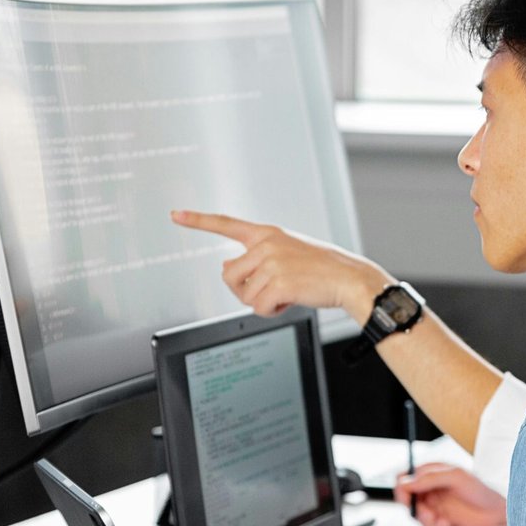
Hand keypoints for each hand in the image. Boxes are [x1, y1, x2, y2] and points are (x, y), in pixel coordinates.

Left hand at [169, 210, 391, 320]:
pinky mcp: (277, 282)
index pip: (226, 224)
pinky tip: (289, 301)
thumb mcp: (289, 253)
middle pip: (228, 275)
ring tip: (286, 293)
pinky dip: (271, 311)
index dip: (198, 220)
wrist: (349, 279)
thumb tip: (228, 270)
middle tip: (270, 290)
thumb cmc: (323, 269)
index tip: (175, 214)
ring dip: (262, 302)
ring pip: (243, 295)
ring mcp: (271, 262)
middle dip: (244, 289)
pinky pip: (257, 308)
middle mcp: (266, 244)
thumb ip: (258, 258)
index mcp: (267, 233)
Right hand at [394, 463, 507, 525]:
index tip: (408, 497)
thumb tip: (406, 482)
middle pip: (405, 498)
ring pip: (415, 514)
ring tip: (442, 521)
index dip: (402, 487)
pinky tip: (448, 524)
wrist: (496, 514)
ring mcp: (433, 505)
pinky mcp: (437, 520)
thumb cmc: (480, 491)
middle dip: (415, 508)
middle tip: (428, 514)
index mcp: (431, 472)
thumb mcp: (456, 477)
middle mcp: (429, 488)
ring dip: (426, 519)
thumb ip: (430, 478)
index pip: (405, 477)